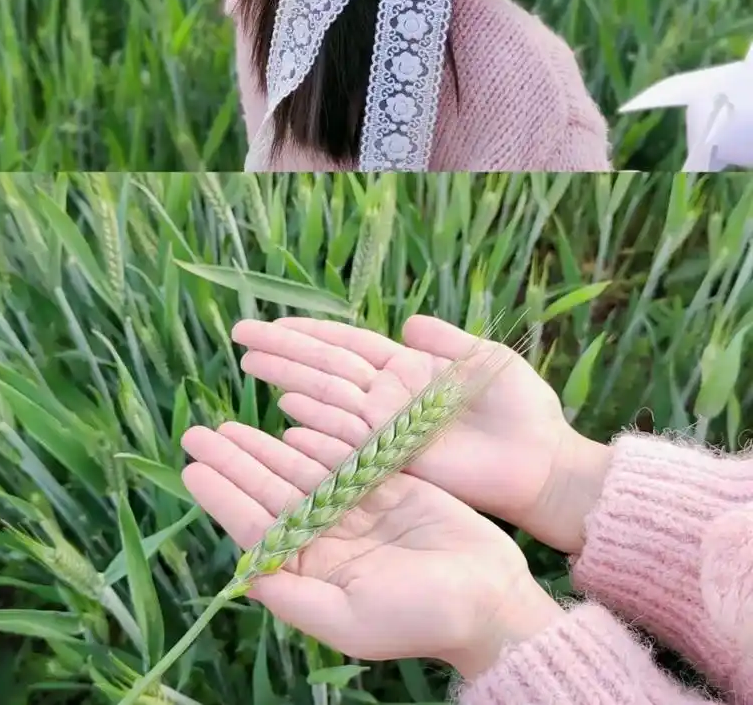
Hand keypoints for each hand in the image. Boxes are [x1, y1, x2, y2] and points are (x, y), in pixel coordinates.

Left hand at [181, 422, 560, 678]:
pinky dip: (317, 439)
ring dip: (265, 447)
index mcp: (313, 573)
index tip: (192, 468)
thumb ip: (295, 598)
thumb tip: (244, 577)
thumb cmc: (421, 617)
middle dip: (234, 460)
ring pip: (300, 470)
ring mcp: (356, 512)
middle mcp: (328, 540)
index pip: (257, 527)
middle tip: (197, 432)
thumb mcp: (351, 619)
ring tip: (228, 425)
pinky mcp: (388, 488)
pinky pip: (344, 458)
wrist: (490, 597)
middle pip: (270, 490)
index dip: (223, 496)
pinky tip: (289, 423)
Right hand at [233, 316, 612, 553]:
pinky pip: (350, 438)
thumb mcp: (486, 359)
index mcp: (409, 368)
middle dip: (285, 351)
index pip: (347, 345)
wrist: (544, 462)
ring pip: (330, 397)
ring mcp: (390, 427)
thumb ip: (445, 340)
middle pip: (328, 367)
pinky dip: (318, 426)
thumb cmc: (523, 410)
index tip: (272, 322)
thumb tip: (407, 322)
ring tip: (251, 365)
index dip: (310, 333)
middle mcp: (390, 396)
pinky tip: (286, 413)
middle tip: (241, 336)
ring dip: (290, 380)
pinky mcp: (397, 458)